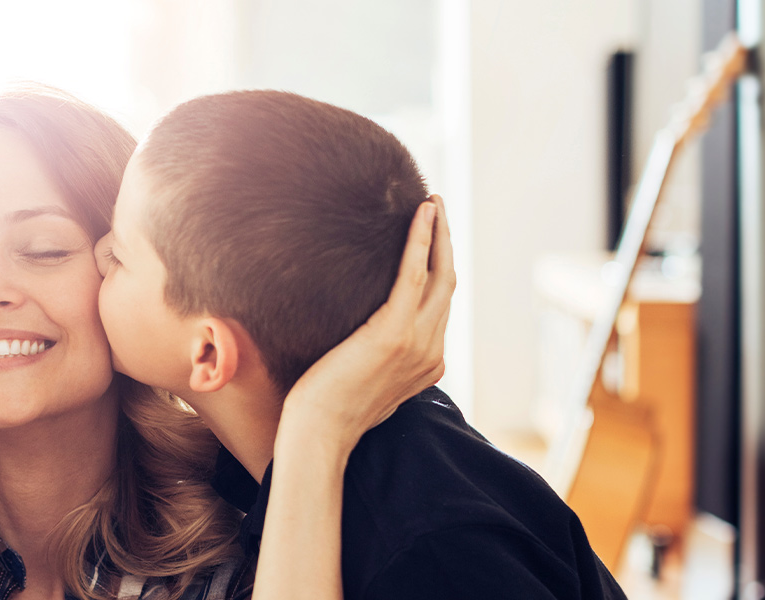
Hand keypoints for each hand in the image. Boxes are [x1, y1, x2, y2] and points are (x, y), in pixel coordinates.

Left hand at [283, 195, 454, 450]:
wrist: (317, 433)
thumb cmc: (326, 409)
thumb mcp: (364, 379)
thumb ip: (378, 355)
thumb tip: (364, 335)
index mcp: (428, 364)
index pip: (441, 306)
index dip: (441, 268)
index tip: (433, 239)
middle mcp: (432, 352)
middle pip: (448, 285)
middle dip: (445, 243)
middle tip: (437, 208)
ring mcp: (417, 343)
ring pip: (440, 275)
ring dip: (437, 234)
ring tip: (431, 202)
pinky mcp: (394, 333)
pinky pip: (414, 275)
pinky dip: (420, 240)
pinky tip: (420, 214)